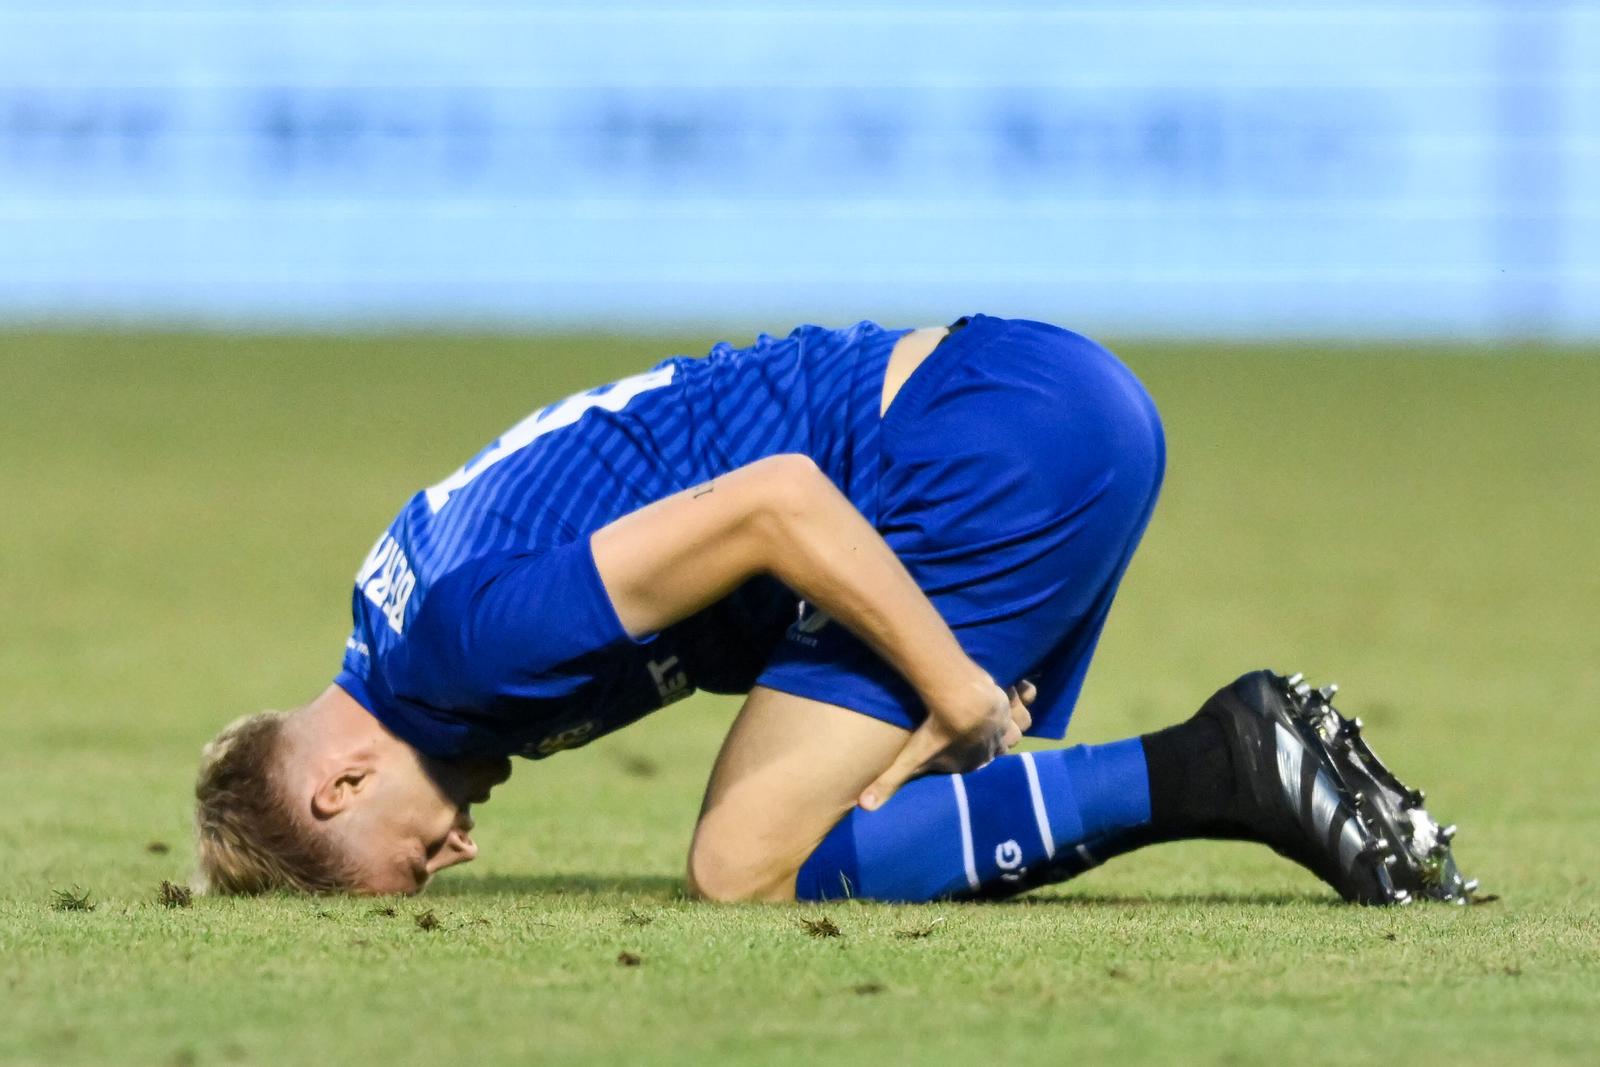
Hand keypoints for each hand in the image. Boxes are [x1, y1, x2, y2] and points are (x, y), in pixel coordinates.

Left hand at [858, 677, 1037, 810]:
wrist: (964, 700)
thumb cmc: (938, 732)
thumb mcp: (911, 757)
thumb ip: (889, 782)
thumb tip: (864, 806)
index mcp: (972, 763)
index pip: (974, 764)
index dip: (967, 757)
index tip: (957, 747)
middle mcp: (993, 748)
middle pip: (996, 748)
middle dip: (987, 742)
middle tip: (972, 729)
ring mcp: (1004, 726)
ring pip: (1014, 730)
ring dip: (1006, 724)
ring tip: (992, 714)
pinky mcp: (1010, 704)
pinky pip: (1022, 704)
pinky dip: (1020, 698)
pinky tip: (1009, 691)